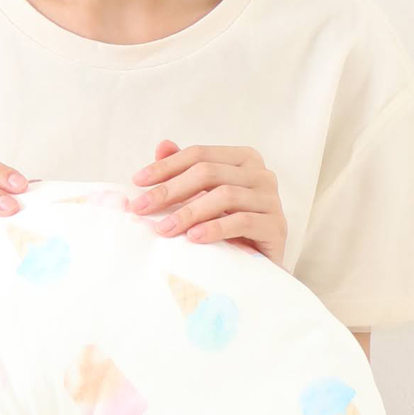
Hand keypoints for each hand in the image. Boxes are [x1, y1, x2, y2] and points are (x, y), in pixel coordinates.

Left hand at [128, 139, 287, 267]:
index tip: (137, 182)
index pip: (199, 155)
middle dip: (170, 190)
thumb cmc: (229, 230)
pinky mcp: (276, 226)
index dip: (166, 166)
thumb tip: (162, 146)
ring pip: (224, 196)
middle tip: (141, 208)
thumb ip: (186, 172)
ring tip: (164, 229)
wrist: (259, 268)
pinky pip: (243, 222)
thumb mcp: (204, 199)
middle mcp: (261, 174)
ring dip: (188, 212)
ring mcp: (271, 199)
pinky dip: (215, 228)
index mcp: (243, 159)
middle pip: (208, 173)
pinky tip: (193, 238)